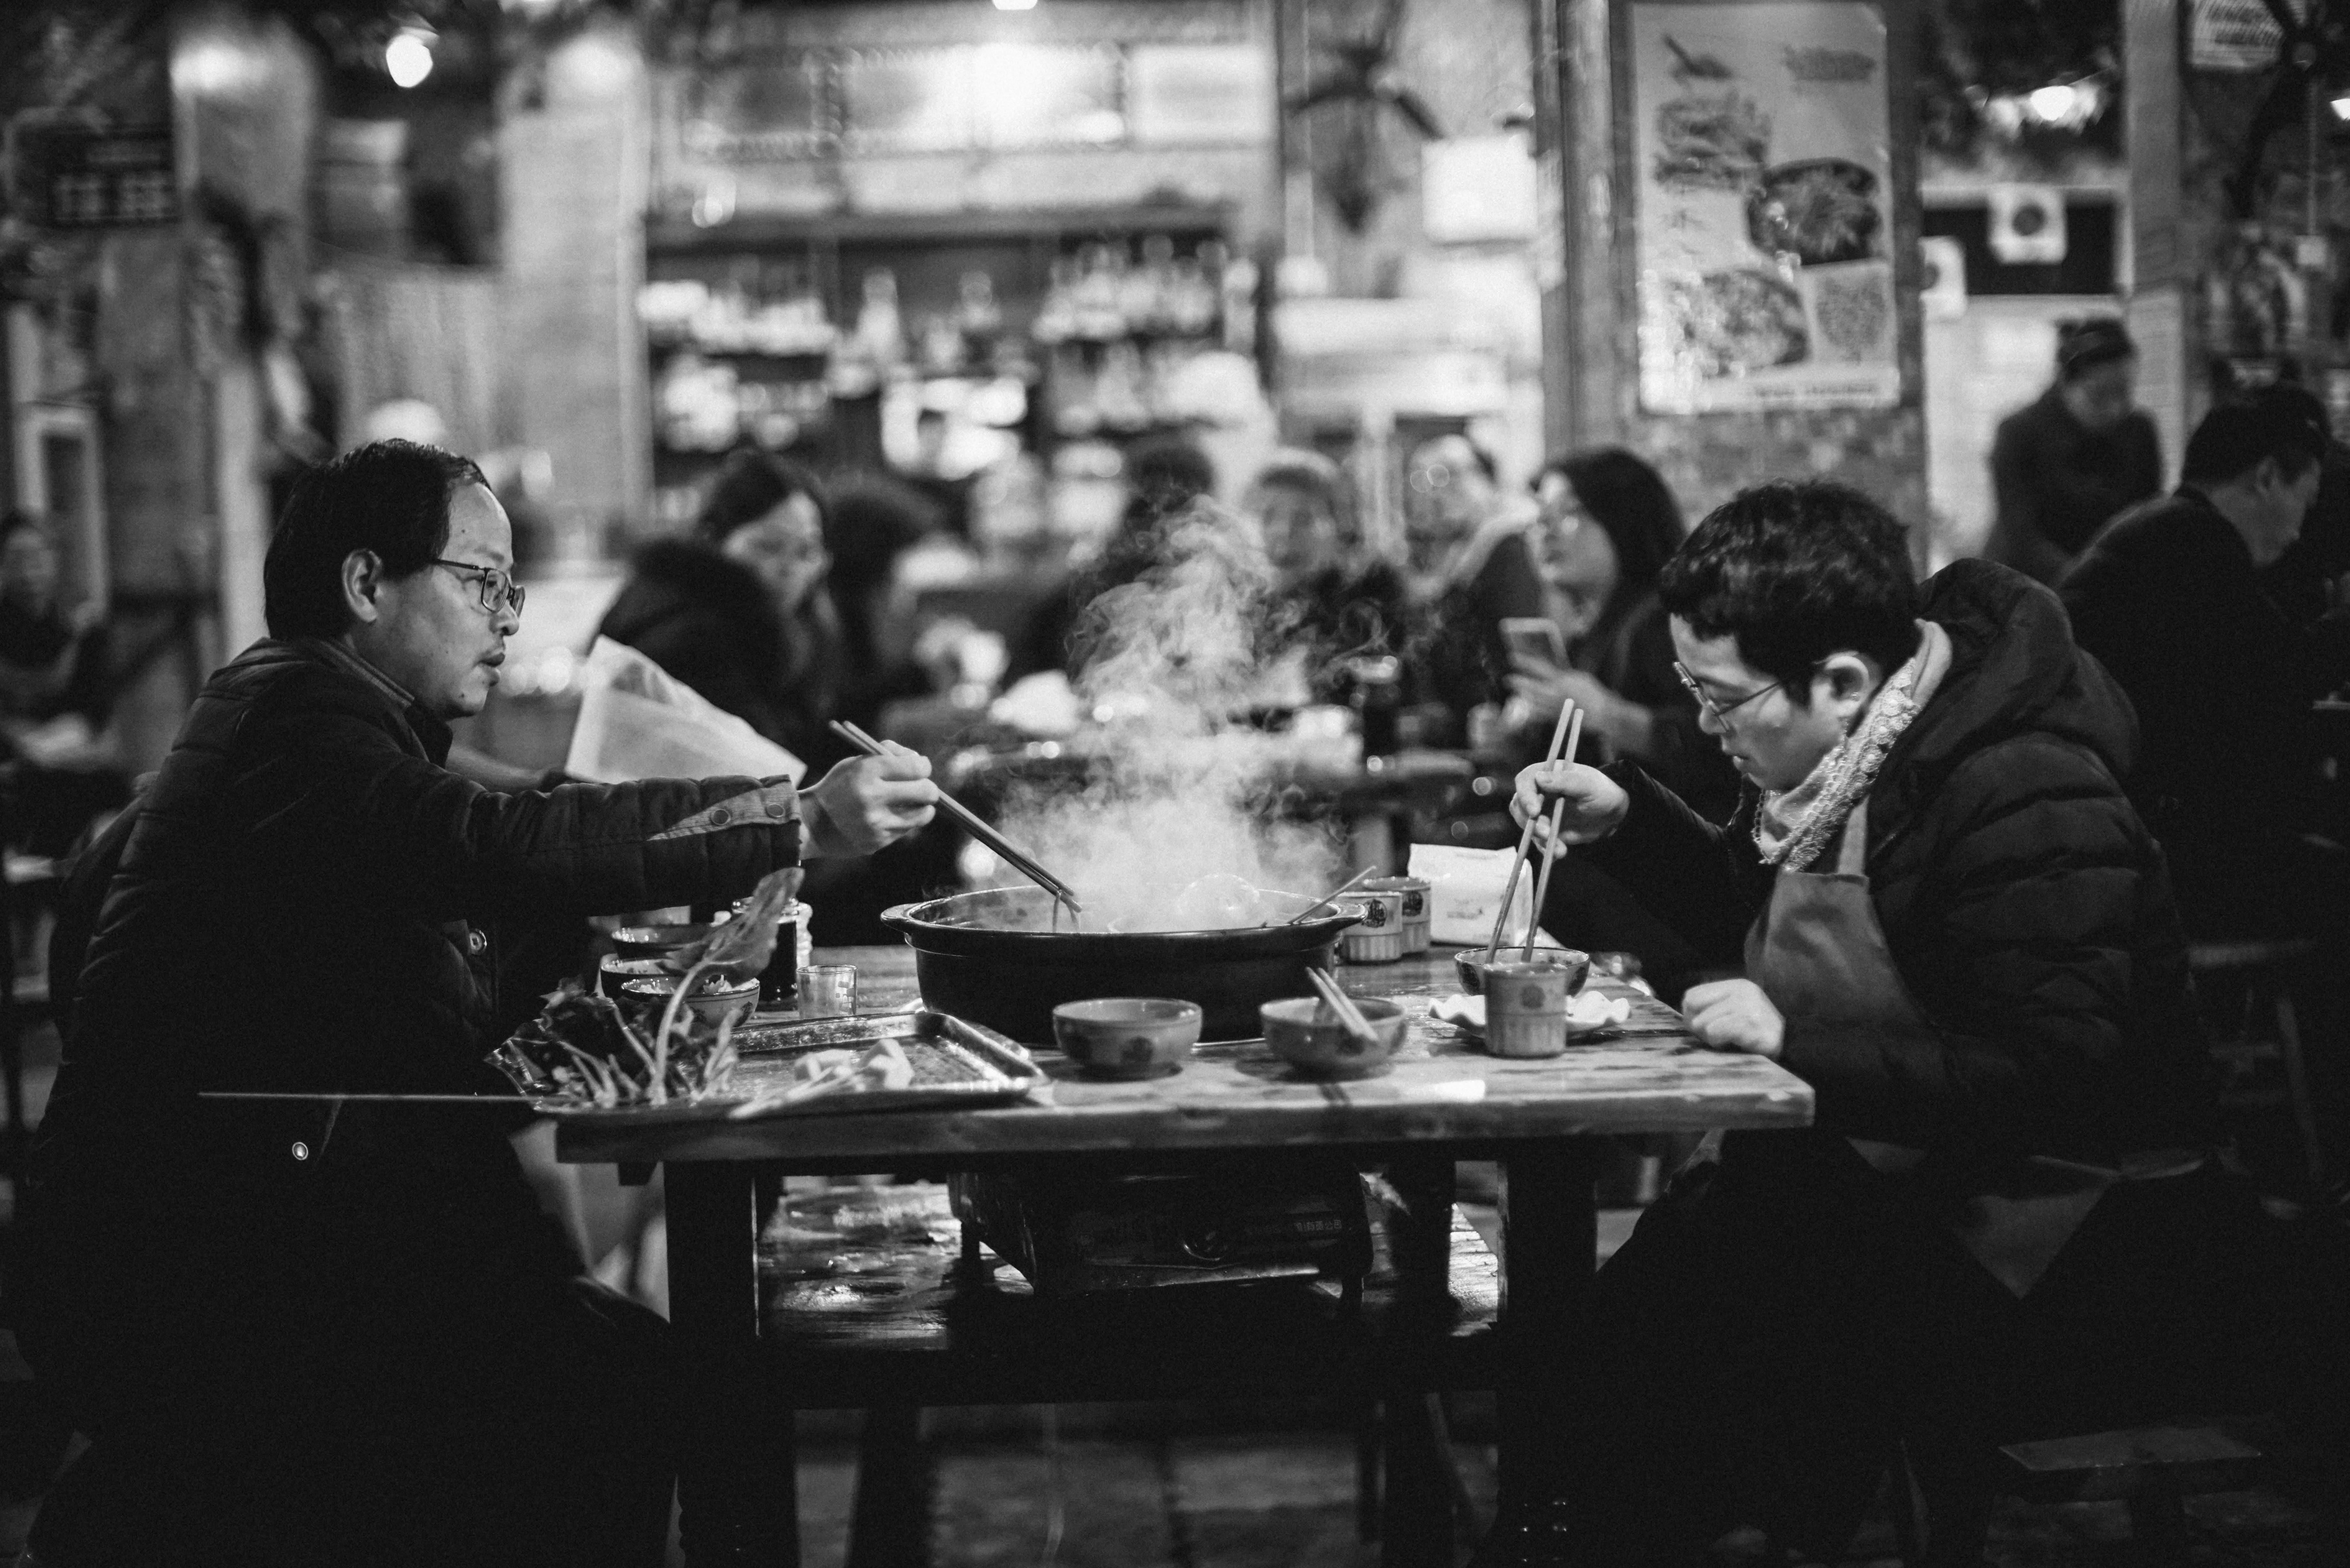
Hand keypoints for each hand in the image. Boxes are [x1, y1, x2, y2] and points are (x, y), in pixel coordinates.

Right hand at [802, 748, 937, 856]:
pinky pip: (906, 830)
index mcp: (866, 771)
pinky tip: (890, 817)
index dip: (923, 766)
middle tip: (923, 787)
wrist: (811, 823)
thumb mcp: (855, 763)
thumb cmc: (838, 787)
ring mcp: (876, 823)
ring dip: (923, 808)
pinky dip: (904, 822)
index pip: (916, 767)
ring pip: (923, 815)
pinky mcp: (877, 842)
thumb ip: (887, 755)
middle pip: (927, 791)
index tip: (920, 767)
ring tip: (911, 803)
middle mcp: (872, 797)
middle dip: (929, 788)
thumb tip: (920, 762)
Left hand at [1507, 653, 1611, 727]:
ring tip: (1517, 692)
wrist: (1603, 714)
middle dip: (1519, 682)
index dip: (1524, 663)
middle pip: (1531, 687)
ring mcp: (1555, 707)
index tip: (1513, 658)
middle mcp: (1556, 694)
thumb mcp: (1581, 678)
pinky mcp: (1556, 719)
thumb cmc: (1594, 694)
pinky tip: (1526, 709)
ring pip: (1533, 701)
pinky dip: (1531, 712)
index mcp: (1563, 681)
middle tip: (1508, 679)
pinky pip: (1539, 715)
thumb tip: (1552, 673)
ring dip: (1524, 696)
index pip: (1539, 668)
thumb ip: (1564, 675)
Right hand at [1509, 759, 1628, 856]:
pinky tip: (1560, 852)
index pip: (1525, 781)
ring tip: (1560, 848)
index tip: (1534, 811)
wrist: (1611, 814)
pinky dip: (1546, 848)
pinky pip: (1538, 841)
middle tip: (1546, 833)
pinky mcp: (1546, 829)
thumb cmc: (1601, 792)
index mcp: (1547, 774)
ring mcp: (1541, 812)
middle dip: (1531, 822)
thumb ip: (1565, 781)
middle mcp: (1539, 793)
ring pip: (1527, 825)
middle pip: (1519, 806)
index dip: (1525, 795)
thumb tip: (1539, 777)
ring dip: (1539, 838)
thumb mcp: (1588, 785)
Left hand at [1680, 979, 1784, 1058]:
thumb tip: (1687, 1016)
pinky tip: (1736, 1044)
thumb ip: (1714, 1008)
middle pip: (1693, 1008)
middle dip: (1699, 1028)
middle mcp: (1741, 991)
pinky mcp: (1750, 1022)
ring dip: (1712, 1039)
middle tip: (1717, 1038)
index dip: (1690, 1015)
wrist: (1794, 1044)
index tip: (1702, 1029)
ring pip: (1703, 1023)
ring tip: (1731, 1041)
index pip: (1692, 995)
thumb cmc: (1759, 1033)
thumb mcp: (1736, 1012)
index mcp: (1736, 986)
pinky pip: (1715, 1032)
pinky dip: (1721, 1043)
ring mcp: (1746, 1005)